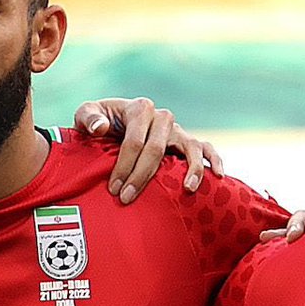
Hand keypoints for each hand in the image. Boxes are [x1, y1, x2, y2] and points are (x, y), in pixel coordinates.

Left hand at [74, 97, 223, 203]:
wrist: (113, 122)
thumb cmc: (98, 121)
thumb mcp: (87, 114)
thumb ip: (88, 118)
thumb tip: (101, 128)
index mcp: (140, 108)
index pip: (134, 140)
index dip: (124, 165)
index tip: (114, 189)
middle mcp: (162, 116)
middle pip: (156, 149)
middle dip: (141, 176)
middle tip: (127, 198)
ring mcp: (177, 129)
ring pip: (189, 147)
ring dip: (191, 168)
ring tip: (188, 188)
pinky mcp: (187, 141)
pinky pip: (206, 149)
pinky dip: (215, 160)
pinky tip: (217, 176)